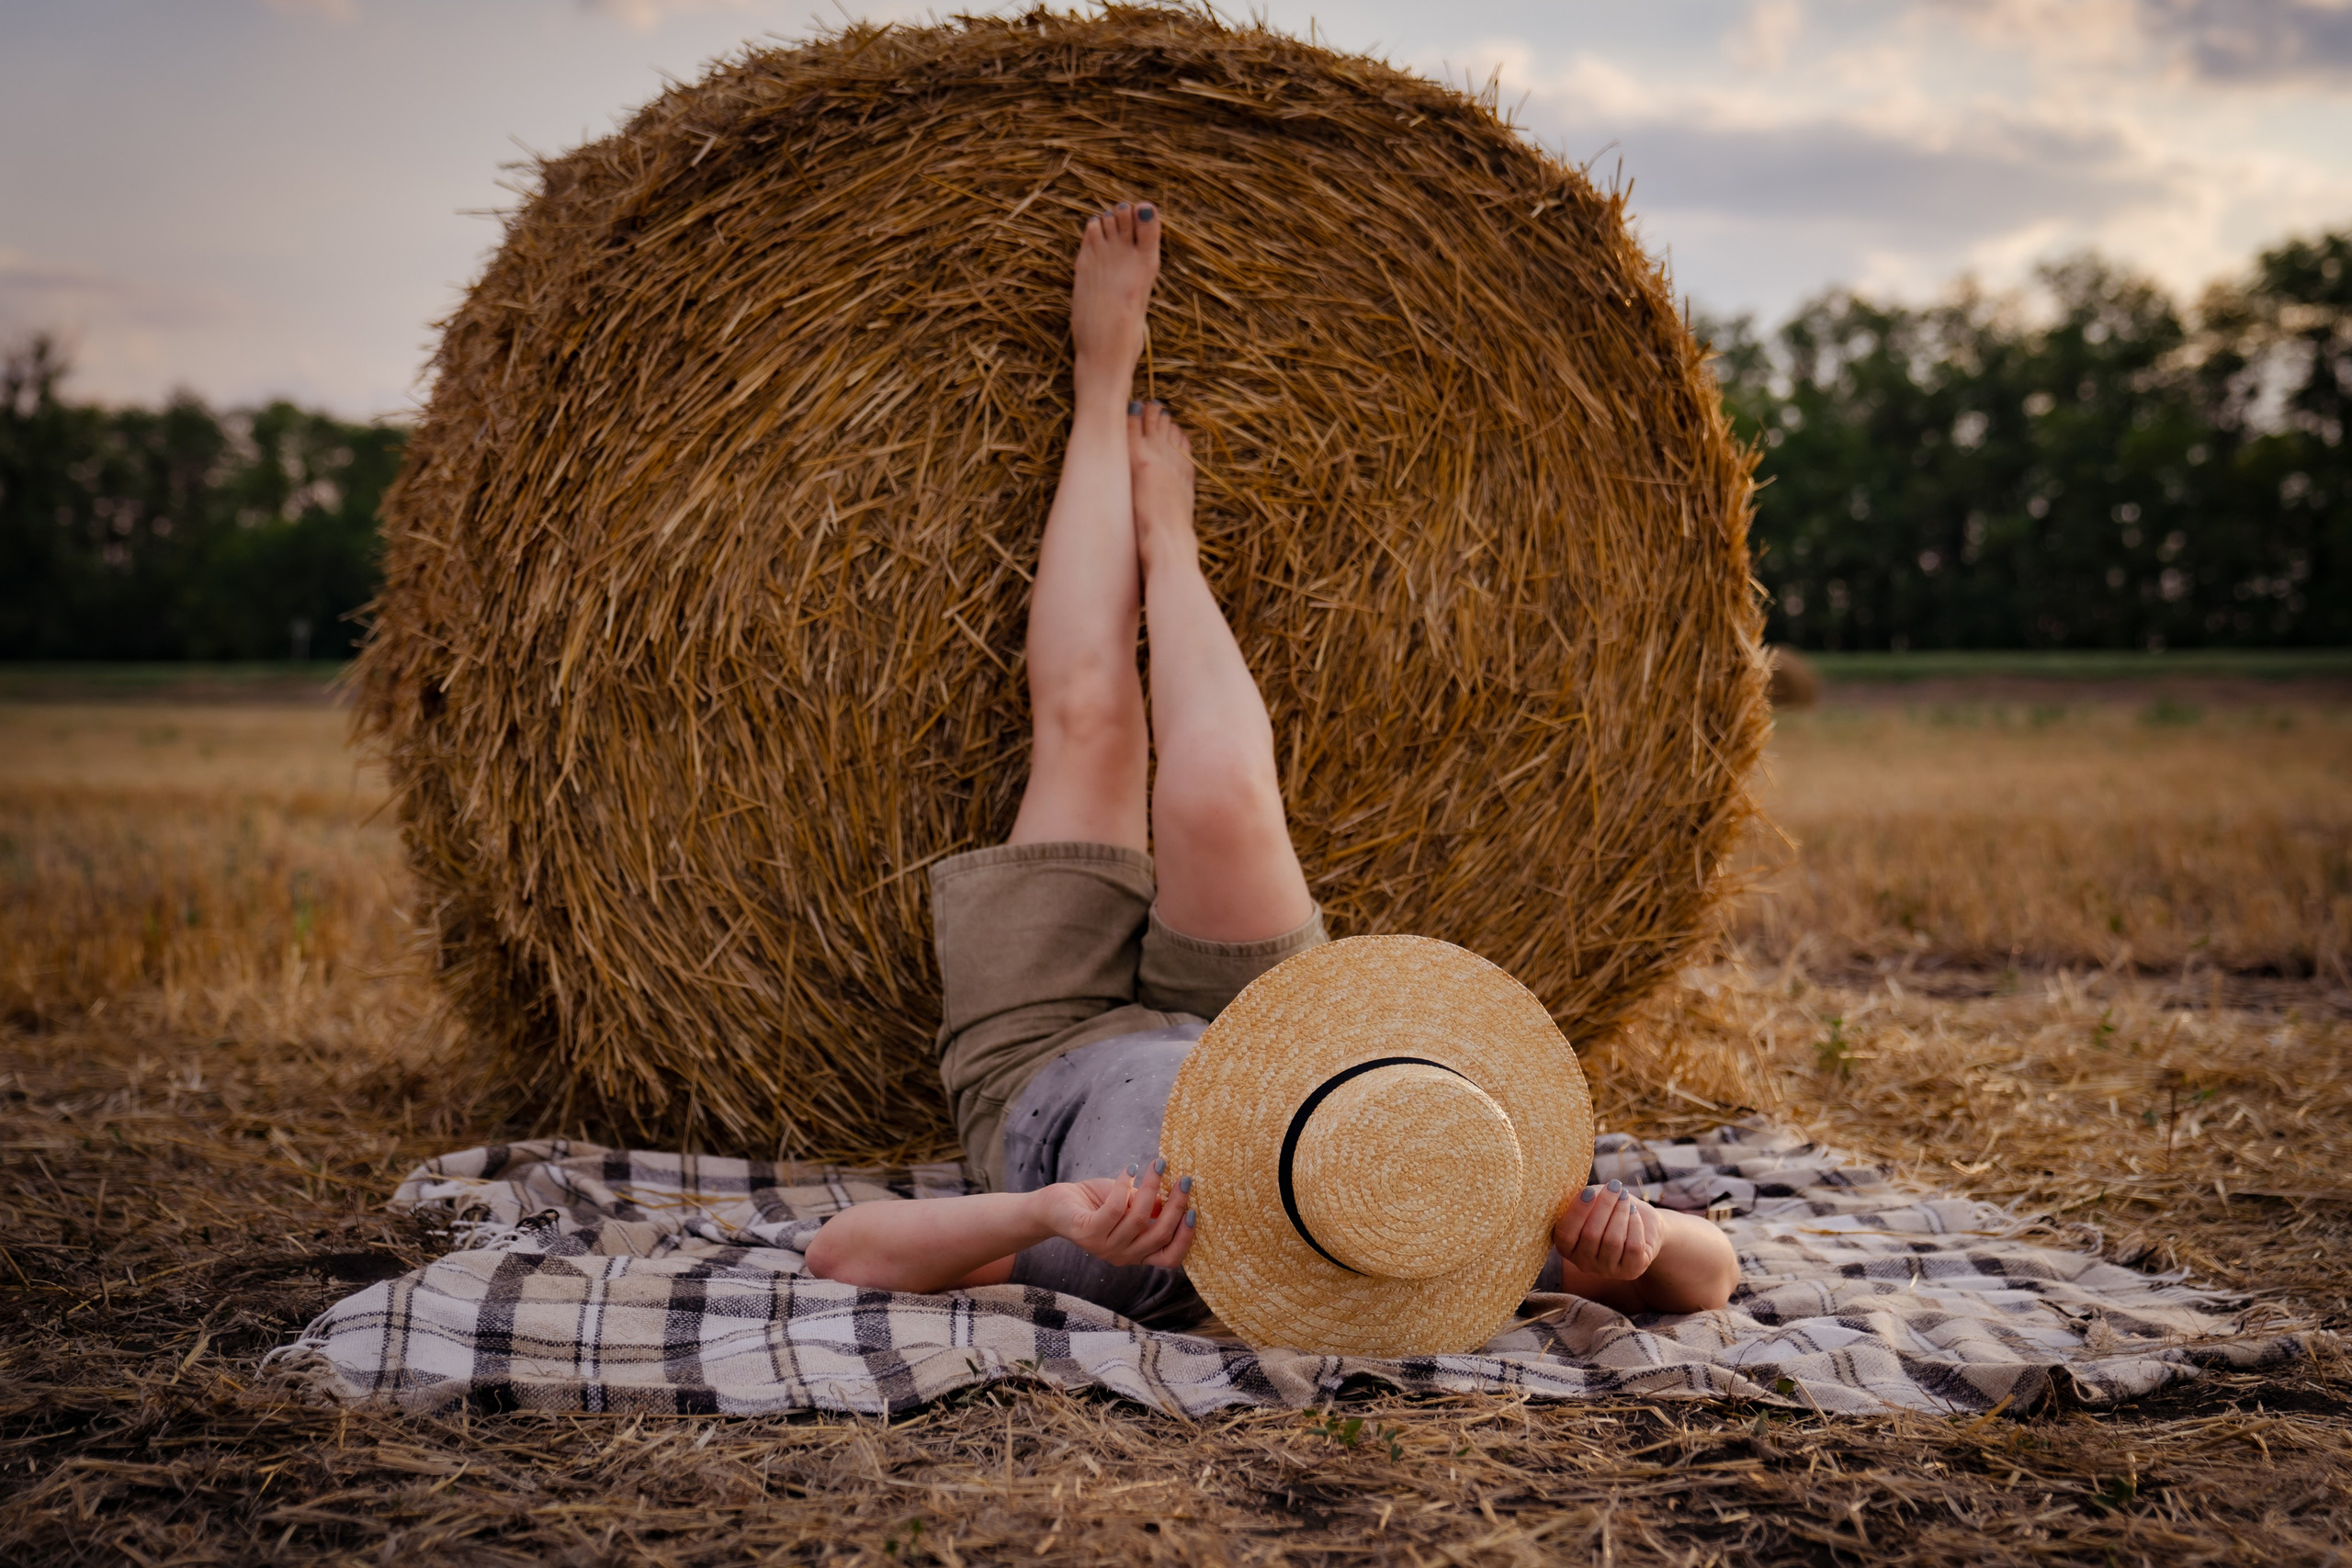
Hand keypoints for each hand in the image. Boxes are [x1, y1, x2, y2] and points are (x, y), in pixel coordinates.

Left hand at [1036, 1163, 1193, 1269]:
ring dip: (1152, 1187)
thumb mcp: (1129, 1204)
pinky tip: (1130, 1169)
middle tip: (1184, 1178)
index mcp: (1136, 1254)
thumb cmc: (1096, 1203)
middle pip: (1159, 1235)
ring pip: (1139, 1218)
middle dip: (1176, 1205)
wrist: (1055, 1205)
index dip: (1185, 1237)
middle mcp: (1122, 1256)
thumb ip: (1152, 1205)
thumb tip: (1180, 1191)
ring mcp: (1104, 1247)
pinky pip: (1115, 1208)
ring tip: (1158, 1164)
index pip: (1170, 1258)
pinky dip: (1125, 1185)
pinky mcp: (1088, 1232)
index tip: (1195, 1210)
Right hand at [1553, 1180, 1663, 1281]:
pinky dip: (1635, 1225)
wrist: (1642, 1224)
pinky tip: (1634, 1213)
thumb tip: (1589, 1194)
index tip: (1590, 1191)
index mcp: (1566, 1247)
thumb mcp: (1594, 1201)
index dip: (1577, 1212)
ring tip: (1624, 1197)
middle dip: (1604, 1206)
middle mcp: (1583, 1263)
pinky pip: (1633, 1247)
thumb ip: (1586, 1199)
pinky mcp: (1630, 1271)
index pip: (1565, 1234)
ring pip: (1613, 1240)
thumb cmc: (1611, 1210)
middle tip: (1614, 1186)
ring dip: (1620, 1212)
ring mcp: (1606, 1270)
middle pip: (1591, 1234)